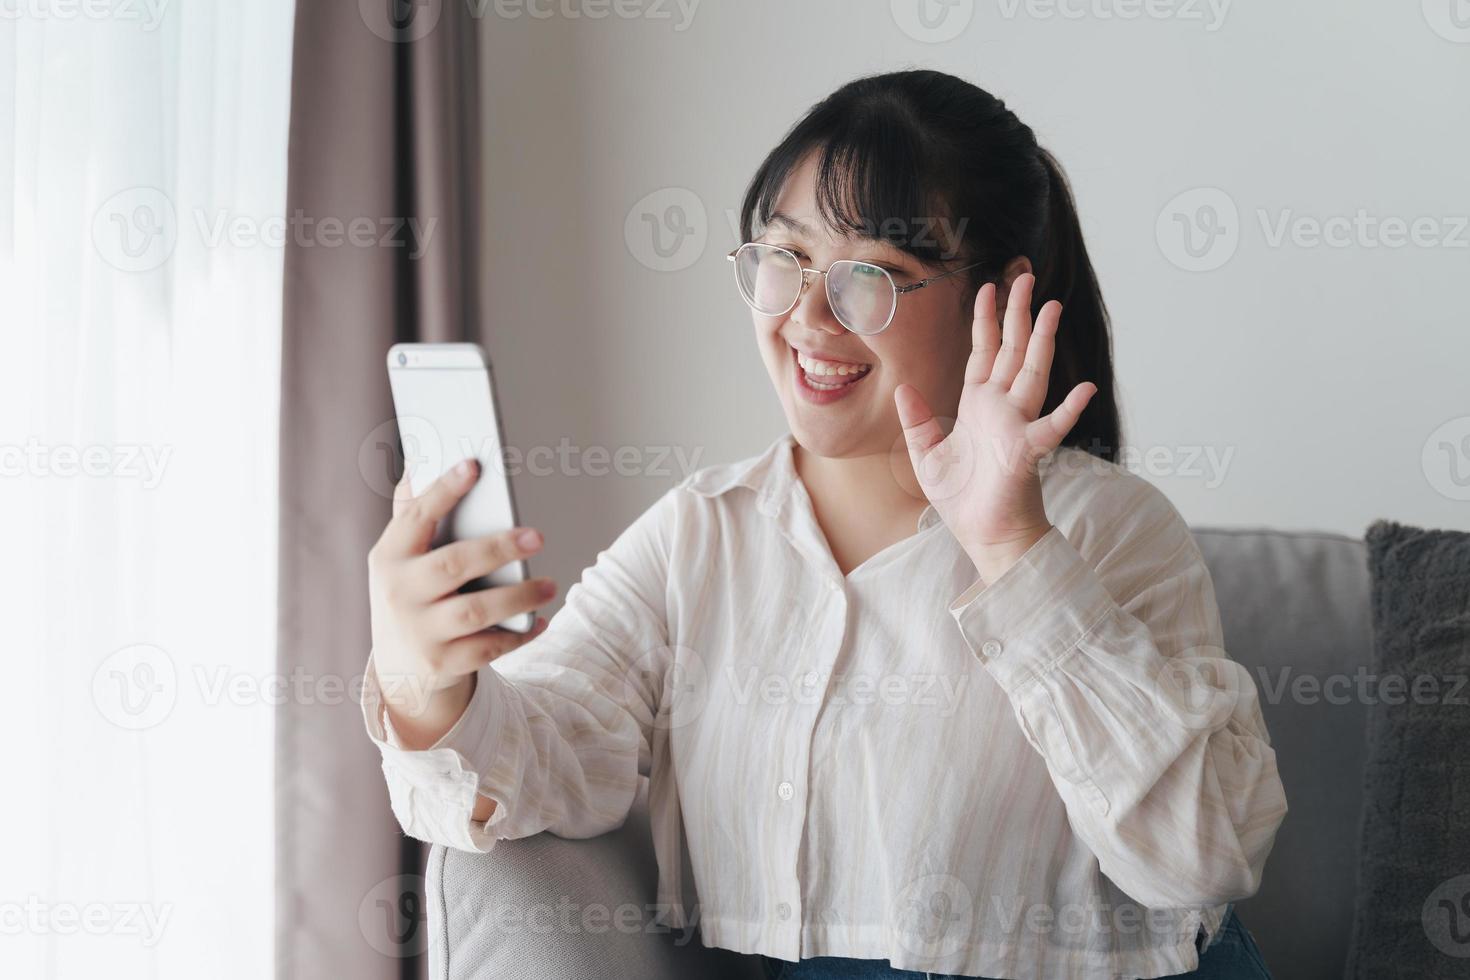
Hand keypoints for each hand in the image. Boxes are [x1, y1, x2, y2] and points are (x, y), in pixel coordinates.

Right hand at [367, 458, 553, 744]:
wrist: (399, 667)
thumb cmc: (411, 593)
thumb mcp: (400, 556)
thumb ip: (413, 513)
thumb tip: (421, 458)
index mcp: (389, 556)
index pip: (417, 516)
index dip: (444, 490)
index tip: (473, 465)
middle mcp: (400, 593)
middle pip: (453, 565)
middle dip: (497, 548)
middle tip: (536, 536)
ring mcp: (419, 631)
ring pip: (475, 612)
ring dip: (518, 596)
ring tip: (550, 584)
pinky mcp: (442, 663)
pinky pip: (488, 648)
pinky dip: (519, 635)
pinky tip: (541, 621)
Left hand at [894, 273, 1095, 583]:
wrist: (982, 534)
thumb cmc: (961, 498)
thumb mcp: (926, 454)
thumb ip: (917, 419)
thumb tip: (904, 386)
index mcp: (978, 406)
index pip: (983, 354)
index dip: (985, 321)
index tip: (988, 288)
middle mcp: (1002, 409)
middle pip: (1012, 352)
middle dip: (1017, 315)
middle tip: (1024, 277)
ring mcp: (1018, 426)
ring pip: (1032, 374)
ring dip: (1041, 342)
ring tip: (1051, 308)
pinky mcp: (1026, 451)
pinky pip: (1052, 428)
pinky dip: (1069, 410)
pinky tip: (1083, 389)